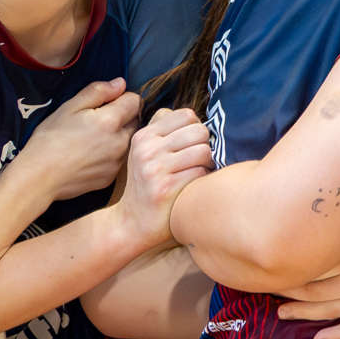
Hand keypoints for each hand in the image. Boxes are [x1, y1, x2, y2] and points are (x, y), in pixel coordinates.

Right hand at [16, 79, 139, 204]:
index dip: (120, 98)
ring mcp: (117, 163)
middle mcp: (120, 143)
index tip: (104, 103)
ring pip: (128, 140)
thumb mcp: (69, 107)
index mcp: (110, 121)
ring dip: (118, 136)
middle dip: (121, 117)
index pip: (134, 101)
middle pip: (134, 121)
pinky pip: (119, 159)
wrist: (39, 177)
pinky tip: (90, 155)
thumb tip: (121, 83)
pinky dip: (111, 154)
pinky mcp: (111, 177)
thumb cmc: (50, 139)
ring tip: (92, 140)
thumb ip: (98, 91)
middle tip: (95, 122)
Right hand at [121, 108, 212, 245]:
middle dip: (205, 145)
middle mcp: (147, 149)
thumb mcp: (145, 153)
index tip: (192, 143)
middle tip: (199, 159)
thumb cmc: (146, 185)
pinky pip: (200, 173)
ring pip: (204, 151)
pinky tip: (195, 186)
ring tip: (199, 171)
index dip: (195, 128)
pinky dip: (204, 179)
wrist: (131, 222)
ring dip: (207, 163)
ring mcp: (155, 169)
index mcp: (144, 136)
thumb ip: (165, 132)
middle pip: (199, 131)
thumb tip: (197, 119)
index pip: (186, 115)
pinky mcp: (166, 189)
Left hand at [278, 161, 339, 338]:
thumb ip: (334, 224)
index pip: (306, 270)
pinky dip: (338, 335)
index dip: (283, 272)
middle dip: (286, 294)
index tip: (266, 268)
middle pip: (312, 293)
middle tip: (265, 290)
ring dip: (303, 315)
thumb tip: (299, 223)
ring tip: (281, 313)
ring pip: (330, 312)